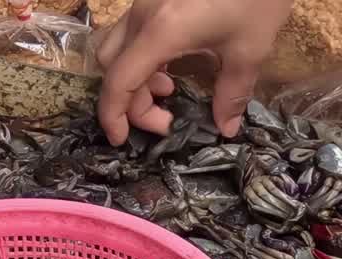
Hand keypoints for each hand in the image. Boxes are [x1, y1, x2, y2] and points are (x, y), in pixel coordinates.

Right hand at [96, 0, 293, 145]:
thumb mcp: (251, 47)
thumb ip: (232, 91)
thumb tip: (225, 127)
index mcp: (161, 32)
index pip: (119, 82)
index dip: (113, 116)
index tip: (122, 140)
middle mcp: (142, 16)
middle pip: (111, 69)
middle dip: (130, 102)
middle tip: (165, 118)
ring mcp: (143, 3)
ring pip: (114, 49)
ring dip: (132, 77)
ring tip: (167, 87)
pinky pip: (129, 33)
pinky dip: (139, 57)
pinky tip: (169, 61)